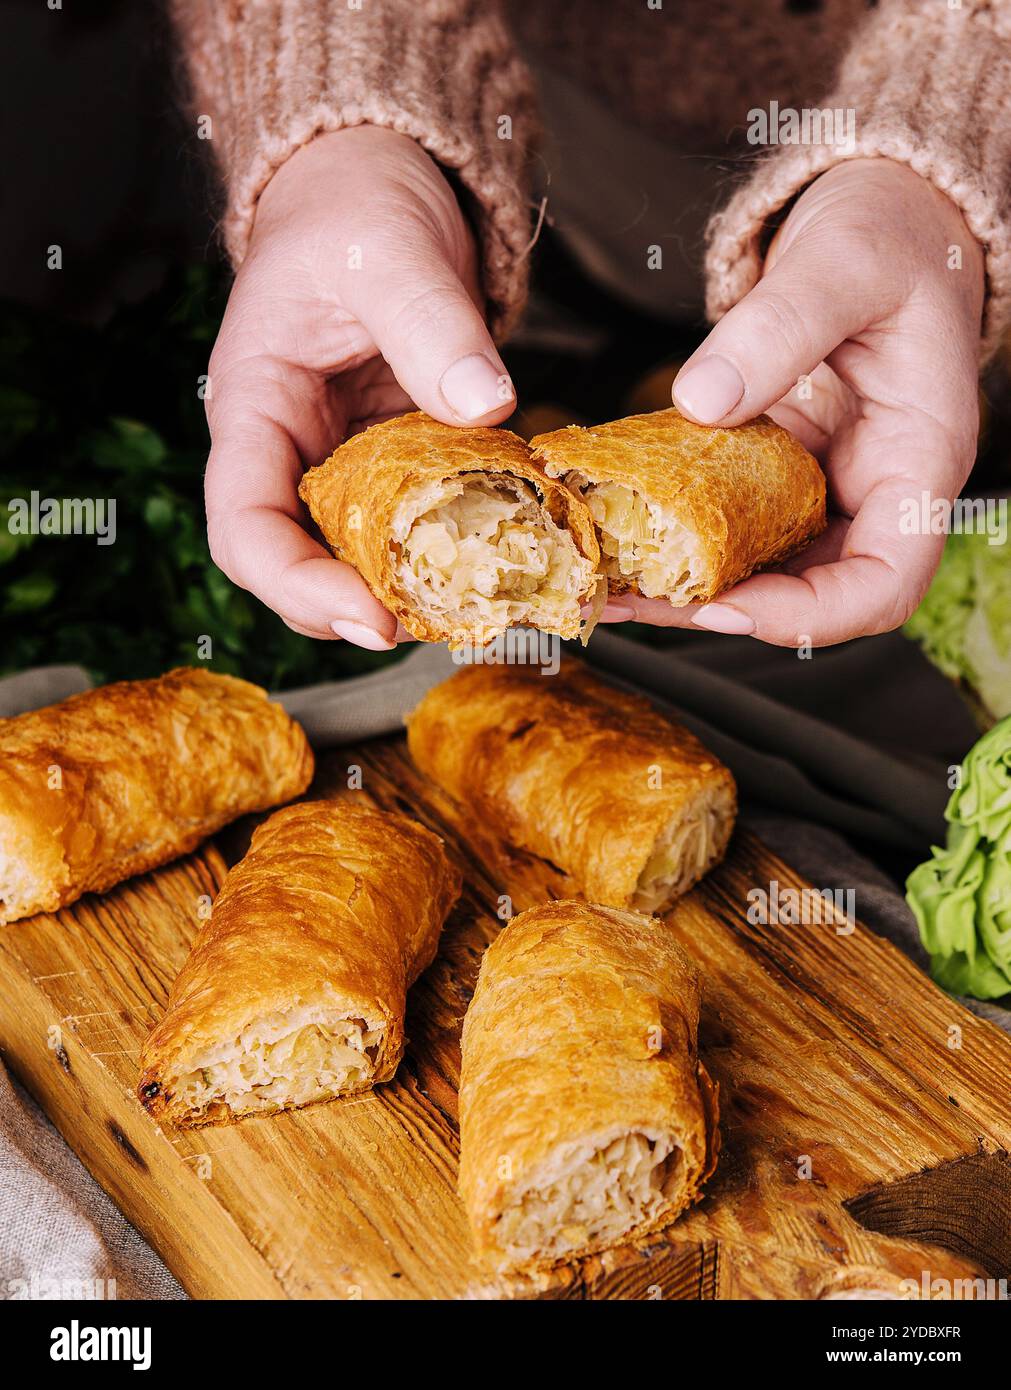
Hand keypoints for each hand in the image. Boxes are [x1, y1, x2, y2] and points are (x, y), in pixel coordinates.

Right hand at [204, 126, 514, 648]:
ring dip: (410, 591)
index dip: (298, 587)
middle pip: (296, 565)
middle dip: (356, 608)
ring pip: (355, 558)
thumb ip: (432, 323)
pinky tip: (506, 556)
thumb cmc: (356, 206)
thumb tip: (486, 406)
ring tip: (480, 602)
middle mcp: (289, 452)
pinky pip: (415, 526)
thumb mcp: (391, 249)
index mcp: (254, 407)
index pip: (244, 526)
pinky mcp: (396, 465)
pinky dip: (454, 550)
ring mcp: (342, 463)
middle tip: (441, 624)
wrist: (377, 189)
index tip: (374, 619)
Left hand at [613, 158, 984, 645]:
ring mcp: (823, 485)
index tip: (727, 606)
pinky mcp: (777, 471)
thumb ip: (779, 327)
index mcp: (916, 460)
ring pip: (760, 567)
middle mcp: (872, 490)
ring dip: (681, 586)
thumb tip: (703, 401)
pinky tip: (611, 534)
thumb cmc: (892, 235)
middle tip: (629, 600)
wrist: (885, 216)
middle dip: (717, 609)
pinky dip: (672, 537)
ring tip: (601, 584)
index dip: (808, 614)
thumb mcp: (843, 262)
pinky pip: (728, 521)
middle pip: (808, 592)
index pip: (884, 582)